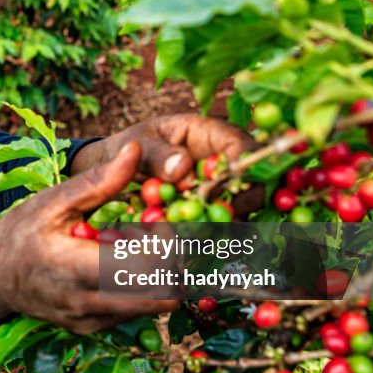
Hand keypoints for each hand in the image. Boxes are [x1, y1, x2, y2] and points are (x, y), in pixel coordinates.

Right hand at [0, 141, 179, 332]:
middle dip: (173, 261)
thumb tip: (137, 150)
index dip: (166, 242)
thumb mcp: (53, 201)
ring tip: (136, 247)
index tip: (156, 219)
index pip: (148, 267)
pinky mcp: (94, 329)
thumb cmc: (19, 234)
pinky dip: (142, 286)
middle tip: (156, 234)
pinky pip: (136, 310)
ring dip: (160, 275)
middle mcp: (88, 302)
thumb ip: (99, 181)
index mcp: (76, 267)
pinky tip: (121, 263)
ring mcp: (92, 321)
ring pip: (155, 305)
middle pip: (163, 293)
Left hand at [71, 114, 261, 214]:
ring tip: (203, 232)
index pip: (241, 145)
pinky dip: (214, 232)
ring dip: (229, 221)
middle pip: (254, 178)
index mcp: (209, 131)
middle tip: (218, 219)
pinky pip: (224, 222)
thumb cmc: (131, 146)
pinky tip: (198, 240)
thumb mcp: (138, 144)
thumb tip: (182, 168)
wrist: (118, 166)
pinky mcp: (212, 207)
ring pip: (243, 204)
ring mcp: (220, 184)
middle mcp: (223, 157)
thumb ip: (157, 154)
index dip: (241, 167)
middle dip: (242, 200)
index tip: (223, 189)